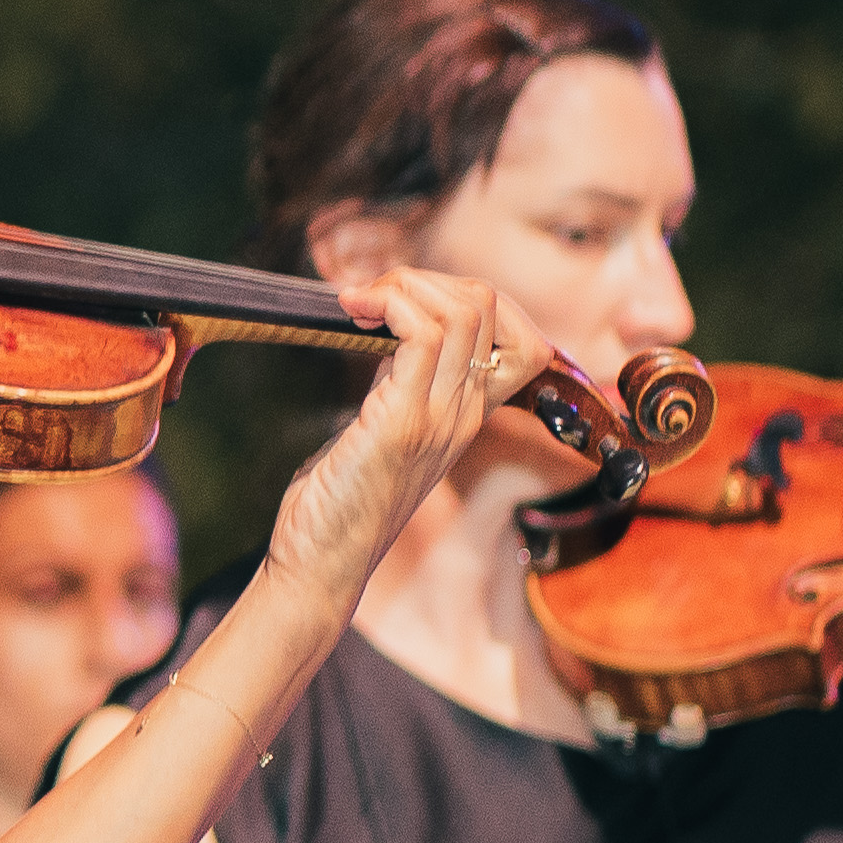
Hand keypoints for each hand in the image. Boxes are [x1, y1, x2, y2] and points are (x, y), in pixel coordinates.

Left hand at [269, 269, 555, 607]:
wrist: (320, 564)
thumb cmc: (338, 502)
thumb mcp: (382, 430)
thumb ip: (398, 384)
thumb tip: (384, 330)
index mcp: (467, 415)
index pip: (522, 337)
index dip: (472, 297)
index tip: (410, 300)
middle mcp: (465, 413)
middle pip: (491, 306)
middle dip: (428, 278)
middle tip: (373, 295)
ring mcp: (440, 417)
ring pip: (464, 311)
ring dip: (405, 285)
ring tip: (359, 300)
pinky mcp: (403, 422)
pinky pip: (422, 335)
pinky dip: (389, 304)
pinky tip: (352, 311)